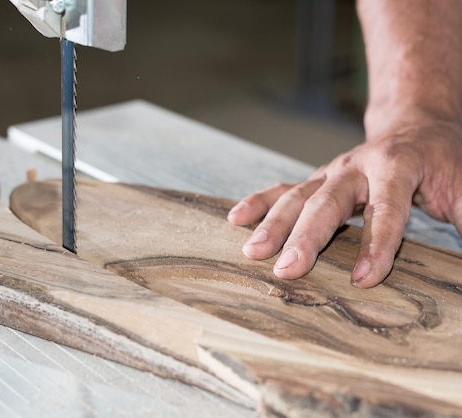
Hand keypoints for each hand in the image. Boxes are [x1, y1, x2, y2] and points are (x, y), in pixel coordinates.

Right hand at [228, 121, 461, 287]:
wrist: (415, 127)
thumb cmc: (443, 162)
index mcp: (399, 164)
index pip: (386, 207)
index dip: (376, 243)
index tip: (364, 279)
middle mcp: (357, 165)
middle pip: (327, 201)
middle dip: (305, 236)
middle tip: (287, 270)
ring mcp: (332, 171)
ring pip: (298, 196)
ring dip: (272, 224)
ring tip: (252, 252)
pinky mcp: (317, 178)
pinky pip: (284, 189)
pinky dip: (259, 203)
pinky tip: (236, 219)